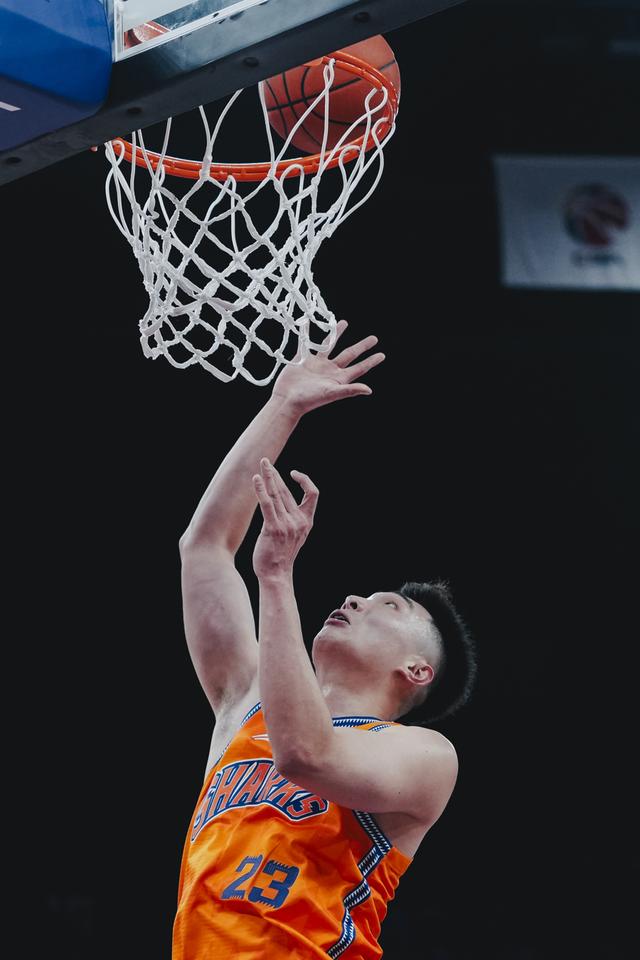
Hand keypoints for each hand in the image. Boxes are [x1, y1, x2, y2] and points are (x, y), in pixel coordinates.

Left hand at [252, 458, 318, 581]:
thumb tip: (281, 501)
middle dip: (275, 474)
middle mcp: (298, 521)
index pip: (313, 494)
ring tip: (262, 464)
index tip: (292, 474)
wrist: (276, 575)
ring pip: (277, 494)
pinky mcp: (272, 529)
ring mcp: (286, 525)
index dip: (305, 481)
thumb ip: (292, 519)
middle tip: (266, 462)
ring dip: (268, 476)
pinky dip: (261, 490)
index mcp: (306, 522)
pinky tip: (255, 479)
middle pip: (287, 491)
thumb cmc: (281, 555)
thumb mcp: (294, 535)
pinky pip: (267, 504)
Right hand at [272, 319, 384, 416]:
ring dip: (337, 334)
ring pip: (330, 345)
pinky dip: (308, 332)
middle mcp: (330, 370)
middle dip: (361, 346)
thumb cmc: (310, 399)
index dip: (371, 361)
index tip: (382, 354)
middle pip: (350, 354)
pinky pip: (307, 342)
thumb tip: (369, 390)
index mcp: (339, 378)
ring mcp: (317, 363)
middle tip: (374, 338)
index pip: (360, 368)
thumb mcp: (332, 393)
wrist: (287, 399)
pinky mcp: (303, 359)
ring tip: (344, 322)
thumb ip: (350, 390)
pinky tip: (310, 322)